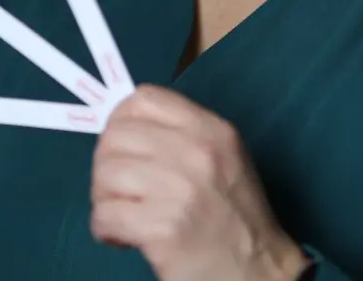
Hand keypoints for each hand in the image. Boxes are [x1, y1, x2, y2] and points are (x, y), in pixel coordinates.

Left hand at [89, 84, 309, 280]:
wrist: (258, 272)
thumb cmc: (236, 215)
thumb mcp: (222, 157)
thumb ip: (180, 135)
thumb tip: (123, 126)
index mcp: (209, 128)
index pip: (144, 99)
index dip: (121, 120)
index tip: (121, 146)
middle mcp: (195, 151)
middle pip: (116, 135)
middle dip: (105, 163)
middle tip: (117, 189)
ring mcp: (178, 188)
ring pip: (105, 173)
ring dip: (103, 198)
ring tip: (122, 214)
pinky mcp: (163, 228)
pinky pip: (105, 214)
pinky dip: (105, 229)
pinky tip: (124, 238)